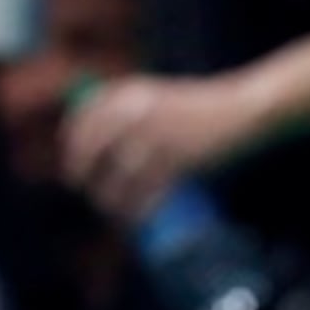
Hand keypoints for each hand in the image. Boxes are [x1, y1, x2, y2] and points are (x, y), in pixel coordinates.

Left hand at [59, 72, 257, 223]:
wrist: (237, 108)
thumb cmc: (196, 107)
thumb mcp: (155, 97)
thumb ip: (127, 113)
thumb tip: (96, 145)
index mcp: (128, 93)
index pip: (84, 118)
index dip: (73, 145)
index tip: (73, 166)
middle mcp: (135, 111)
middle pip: (92, 148)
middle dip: (82, 173)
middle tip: (85, 191)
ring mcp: (155, 134)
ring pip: (118, 175)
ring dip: (110, 198)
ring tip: (112, 210)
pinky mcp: (176, 157)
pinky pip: (147, 190)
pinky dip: (139, 207)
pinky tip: (137, 217)